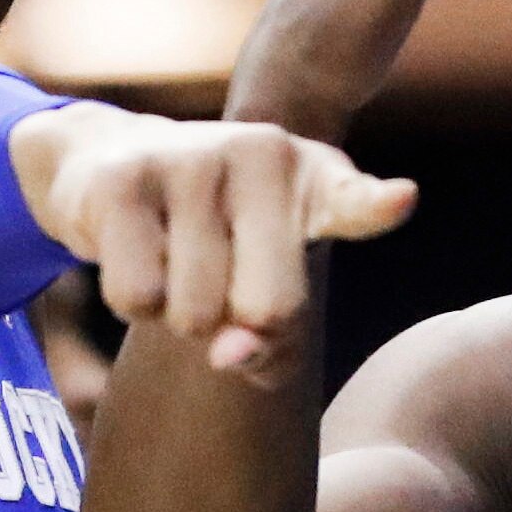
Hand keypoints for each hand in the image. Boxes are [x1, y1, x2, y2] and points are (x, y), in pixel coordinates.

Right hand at [22, 109, 415, 382]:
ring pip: (194, 314)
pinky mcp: (124, 179)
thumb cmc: (211, 236)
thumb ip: (274, 339)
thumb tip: (230, 357)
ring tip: (172, 258)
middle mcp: (262, 155)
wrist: (109, 158)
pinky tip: (133, 249)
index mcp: (312, 178)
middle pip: (268, 311)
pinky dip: (132, 301)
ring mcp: (192, 159)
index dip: (379, 204)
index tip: (402, 198)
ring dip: (176, 313)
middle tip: (217, 279)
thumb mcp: (261, 279)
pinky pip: (136, 297)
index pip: (355, 201)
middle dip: (235, 326)